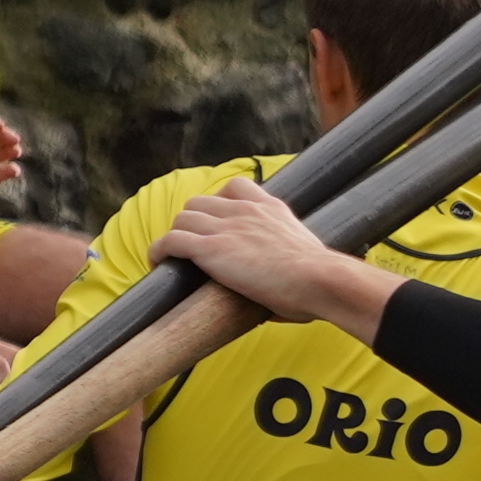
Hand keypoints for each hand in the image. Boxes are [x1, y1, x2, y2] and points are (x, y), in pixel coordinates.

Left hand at [159, 182, 398, 338]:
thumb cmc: (321, 280)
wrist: (321, 281)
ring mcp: (227, 228)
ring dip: (176, 236)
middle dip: (193, 222)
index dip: (219, 202)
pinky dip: (160, 251)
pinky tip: (159, 263)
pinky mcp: (211, 249)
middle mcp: (246, 211)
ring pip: (182, 218)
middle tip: (194, 246)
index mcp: (271, 209)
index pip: (235, 187)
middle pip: (200, 202)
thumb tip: (281, 293)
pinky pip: (170, 241)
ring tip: (175, 257)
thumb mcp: (305, 254)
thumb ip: (286, 258)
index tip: (219, 221)